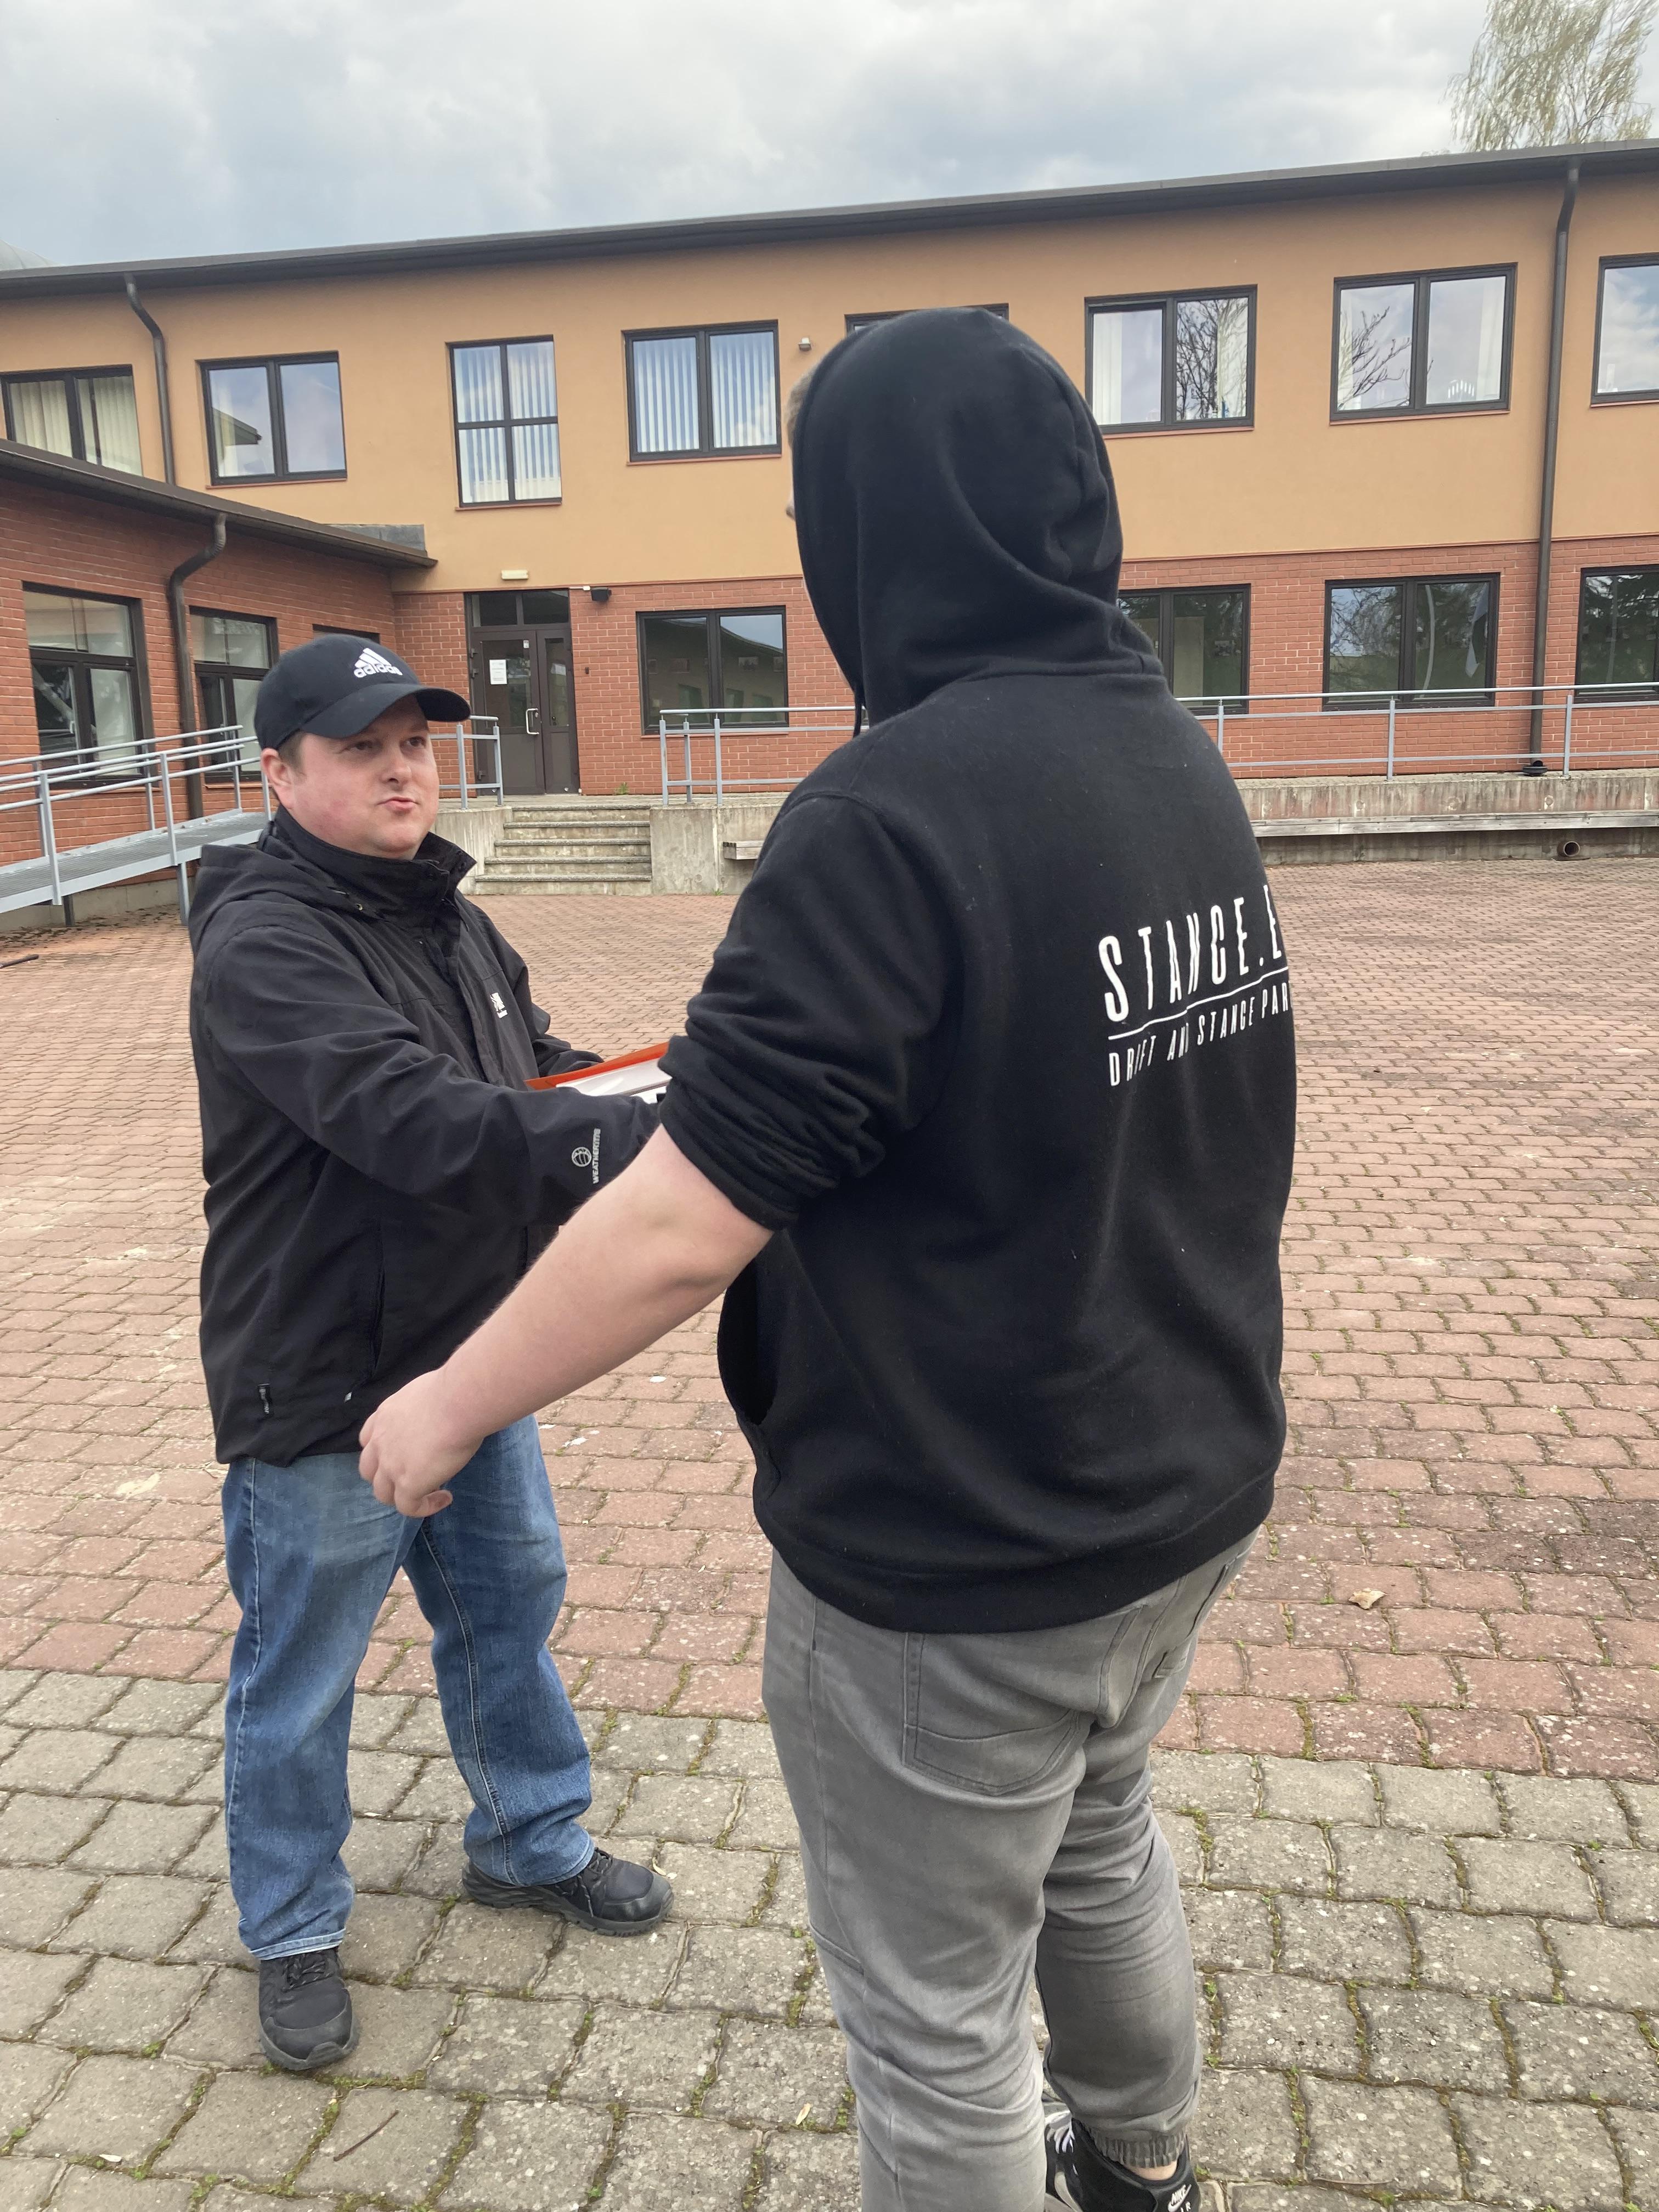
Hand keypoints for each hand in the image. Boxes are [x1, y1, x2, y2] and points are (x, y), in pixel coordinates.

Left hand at [359, 1369, 479, 1516]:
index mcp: (384, 1416)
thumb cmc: (453, 1390)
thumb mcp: (426, 1393)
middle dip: (386, 1478)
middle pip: (369, 1471)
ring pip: (383, 1493)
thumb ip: (423, 1407)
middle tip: (414, 1477)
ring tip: (429, 1493)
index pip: (367, 1440)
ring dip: (403, 1496)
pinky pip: (408, 1507)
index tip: (401, 1455)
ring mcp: (390, 1465)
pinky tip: (445, 1498)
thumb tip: (441, 1410)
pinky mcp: (408, 1484)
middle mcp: (381, 1441)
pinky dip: (425, 1507)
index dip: (380, 1452)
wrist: (459, 1401)